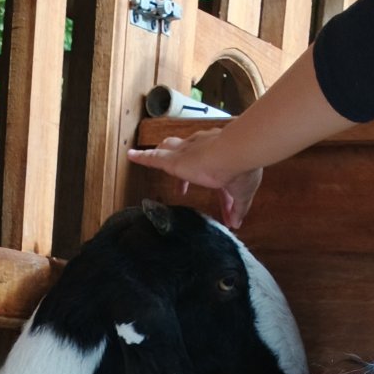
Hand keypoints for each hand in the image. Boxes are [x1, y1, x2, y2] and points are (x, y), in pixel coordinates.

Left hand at [127, 129, 262, 229]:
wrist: (237, 153)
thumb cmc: (243, 169)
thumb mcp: (242, 194)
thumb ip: (238, 208)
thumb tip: (236, 223)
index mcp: (220, 158)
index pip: (217, 175)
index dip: (219, 193)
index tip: (224, 206)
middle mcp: (203, 149)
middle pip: (190, 157)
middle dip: (186, 170)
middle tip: (182, 188)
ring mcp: (187, 153)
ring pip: (170, 150)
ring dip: (163, 154)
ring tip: (151, 159)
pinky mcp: (175, 160)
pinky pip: (154, 158)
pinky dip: (142, 157)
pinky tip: (130, 156)